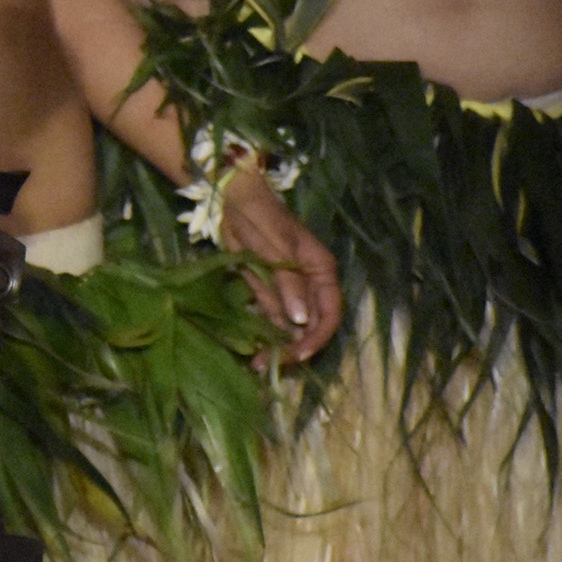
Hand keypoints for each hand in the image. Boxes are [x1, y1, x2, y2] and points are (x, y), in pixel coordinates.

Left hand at [219, 164, 341, 363]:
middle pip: (309, 324)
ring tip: (255, 363)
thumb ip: (287, 284)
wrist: (232, 198)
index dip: (318, 336)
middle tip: (269, 364)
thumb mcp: (274, 249)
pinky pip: (267, 314)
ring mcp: (286, 287)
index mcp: (320, 270)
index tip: (300, 354)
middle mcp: (308, 283)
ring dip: (273, 344)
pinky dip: (259, 330)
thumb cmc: (260, 216)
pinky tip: (248, 347)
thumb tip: (300, 321)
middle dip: (293, 347)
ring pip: (287, 324)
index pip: (329, 312)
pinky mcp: (265, 288)